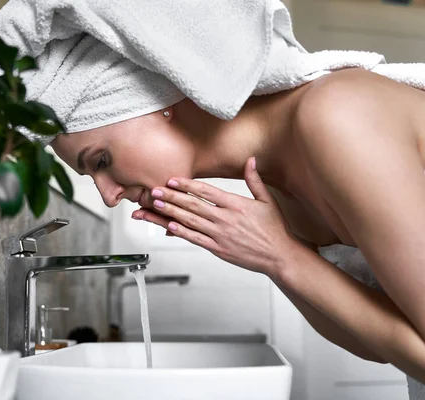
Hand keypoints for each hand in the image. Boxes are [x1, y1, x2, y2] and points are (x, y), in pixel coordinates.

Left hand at [132, 157, 298, 276]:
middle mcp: (225, 218)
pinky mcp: (218, 249)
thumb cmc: (274, 229)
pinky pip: (196, 239)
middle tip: (154, 191)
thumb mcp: (267, 200)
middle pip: (192, 205)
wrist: (279, 256)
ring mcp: (220, 234)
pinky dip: (181, 232)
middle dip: (171, 197)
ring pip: (190, 221)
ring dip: (170, 213)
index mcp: (235, 204)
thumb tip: (251, 160)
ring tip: (155, 206)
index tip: (172, 180)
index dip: (186, 185)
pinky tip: (169, 227)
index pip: (205, 191)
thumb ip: (255, 180)